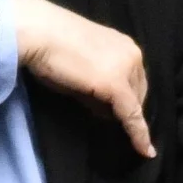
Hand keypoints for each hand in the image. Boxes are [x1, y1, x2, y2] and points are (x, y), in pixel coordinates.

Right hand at [11, 0, 154, 157]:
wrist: (39, 32)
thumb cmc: (51, 44)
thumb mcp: (82, 63)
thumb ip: (98, 81)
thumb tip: (104, 106)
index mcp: (125, 45)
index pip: (135, 79)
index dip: (132, 101)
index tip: (132, 117)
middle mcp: (133, 54)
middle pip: (137, 92)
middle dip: (124, 106)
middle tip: (97, 110)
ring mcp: (126, 69)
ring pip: (133, 104)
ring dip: (119, 113)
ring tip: (90, 107)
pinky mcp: (117, 86)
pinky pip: (132, 116)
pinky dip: (138, 134)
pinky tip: (144, 150)